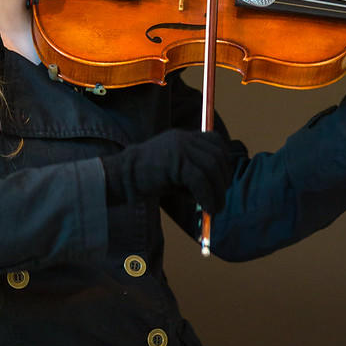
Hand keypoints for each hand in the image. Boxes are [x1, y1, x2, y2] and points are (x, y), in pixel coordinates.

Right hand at [101, 129, 231, 214]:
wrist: (121, 177)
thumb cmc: (147, 178)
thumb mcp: (175, 171)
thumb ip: (195, 174)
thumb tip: (217, 192)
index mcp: (184, 137)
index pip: (215, 141)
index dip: (224, 161)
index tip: (223, 180)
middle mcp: (184, 138)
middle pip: (217, 155)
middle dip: (223, 180)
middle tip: (220, 200)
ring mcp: (179, 148)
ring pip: (211, 168)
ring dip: (217, 192)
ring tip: (214, 209)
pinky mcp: (174, 161)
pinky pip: (200, 180)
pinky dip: (207, 196)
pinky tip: (207, 208)